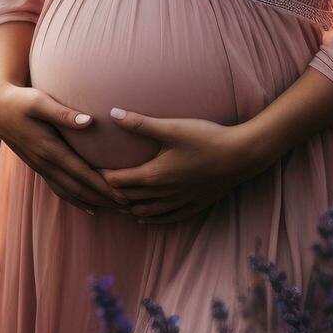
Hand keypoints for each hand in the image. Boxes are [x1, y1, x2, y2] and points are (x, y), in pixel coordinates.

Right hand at [0, 83, 130, 213]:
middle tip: (128, 206)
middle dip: (103, 199)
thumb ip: (63, 113)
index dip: (103, 186)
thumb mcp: (39, 101)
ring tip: (114, 208)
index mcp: (49, 149)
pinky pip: (59, 189)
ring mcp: (41, 167)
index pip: (82, 173)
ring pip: (69, 192)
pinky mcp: (39, 167)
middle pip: (78, 188)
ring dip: (92, 202)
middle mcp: (45, 163)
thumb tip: (89, 122)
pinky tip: (89, 206)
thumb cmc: (21, 101)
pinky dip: (75, 200)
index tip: (123, 194)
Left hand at [100, 108, 281, 223]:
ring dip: (128, 207)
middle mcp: (162, 195)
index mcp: (153, 176)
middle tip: (97, 186)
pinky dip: (151, 219)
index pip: (117, 181)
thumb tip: (112, 113)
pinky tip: (145, 218)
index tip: (90, 168)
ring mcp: (178, 203)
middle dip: (110, 193)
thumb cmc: (206, 138)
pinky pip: (166, 219)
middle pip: (127, 199)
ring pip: (144, 213)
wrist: (241, 156)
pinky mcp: (193, 206)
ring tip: (118, 200)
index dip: (101, 176)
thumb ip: (140, 123)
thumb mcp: (171, 128)